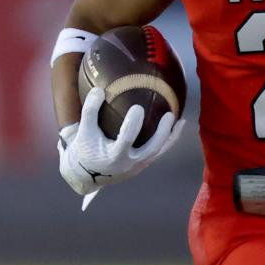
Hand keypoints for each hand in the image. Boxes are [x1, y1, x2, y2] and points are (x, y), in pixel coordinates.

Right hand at [57, 86, 183, 198]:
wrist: (88, 175)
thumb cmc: (86, 149)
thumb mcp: (83, 131)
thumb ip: (90, 111)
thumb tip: (99, 90)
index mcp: (114, 156)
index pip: (126, 140)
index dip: (132, 125)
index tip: (138, 107)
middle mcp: (129, 163)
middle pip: (151, 149)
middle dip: (162, 133)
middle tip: (169, 115)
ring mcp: (138, 166)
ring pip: (159, 152)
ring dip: (171, 137)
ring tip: (180, 121)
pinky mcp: (143, 165)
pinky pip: (158, 152)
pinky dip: (168, 140)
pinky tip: (176, 126)